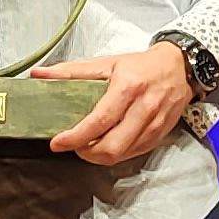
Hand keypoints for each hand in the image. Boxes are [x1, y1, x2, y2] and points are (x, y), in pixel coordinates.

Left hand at [34, 45, 195, 167]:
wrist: (178, 66)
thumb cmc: (141, 65)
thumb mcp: (106, 62)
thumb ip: (71, 71)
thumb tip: (39, 74)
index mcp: (127, 87)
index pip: (98, 121)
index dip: (75, 137)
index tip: (58, 143)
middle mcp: (144, 107)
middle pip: (111, 146)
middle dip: (86, 152)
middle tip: (74, 145)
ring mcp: (155, 123)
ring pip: (123, 154)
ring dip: (100, 156)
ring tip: (88, 146)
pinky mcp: (161, 134)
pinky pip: (135, 153)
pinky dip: (117, 154)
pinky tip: (108, 145)